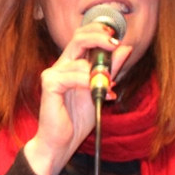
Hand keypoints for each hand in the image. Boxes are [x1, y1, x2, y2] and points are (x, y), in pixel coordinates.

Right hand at [22, 22, 132, 174]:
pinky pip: (73, 76)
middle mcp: (61, 66)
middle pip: (78, 38)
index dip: (99, 32)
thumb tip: (125, 48)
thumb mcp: (100, 90)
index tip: (117, 39)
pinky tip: (95, 94)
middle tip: (114, 43)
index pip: (83, 37)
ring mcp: (53, 74)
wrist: (61, 142)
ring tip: (107, 89)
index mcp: (72, 65)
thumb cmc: (77, 119)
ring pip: (80, 62)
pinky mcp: (49, 85)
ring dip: (99, 75)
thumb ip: (110, 70)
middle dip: (99, 37)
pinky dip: (87, 83)